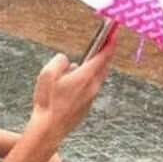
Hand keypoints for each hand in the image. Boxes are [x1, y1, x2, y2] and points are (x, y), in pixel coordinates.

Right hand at [31, 29, 116, 145]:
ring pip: (97, 77)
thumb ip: (60, 61)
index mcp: (85, 76)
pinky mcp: (87, 105)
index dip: (110, 42)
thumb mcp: (47, 74)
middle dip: (106, 53)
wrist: (50, 128)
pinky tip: (76, 80)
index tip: (115, 33)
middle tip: (106, 41)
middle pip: (104, 66)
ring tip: (88, 59)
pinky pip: (91, 87)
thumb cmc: (48, 101)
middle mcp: (92, 86)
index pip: (103, 56)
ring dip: (96, 66)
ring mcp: (91, 97)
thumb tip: (68, 61)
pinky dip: (88, 79)